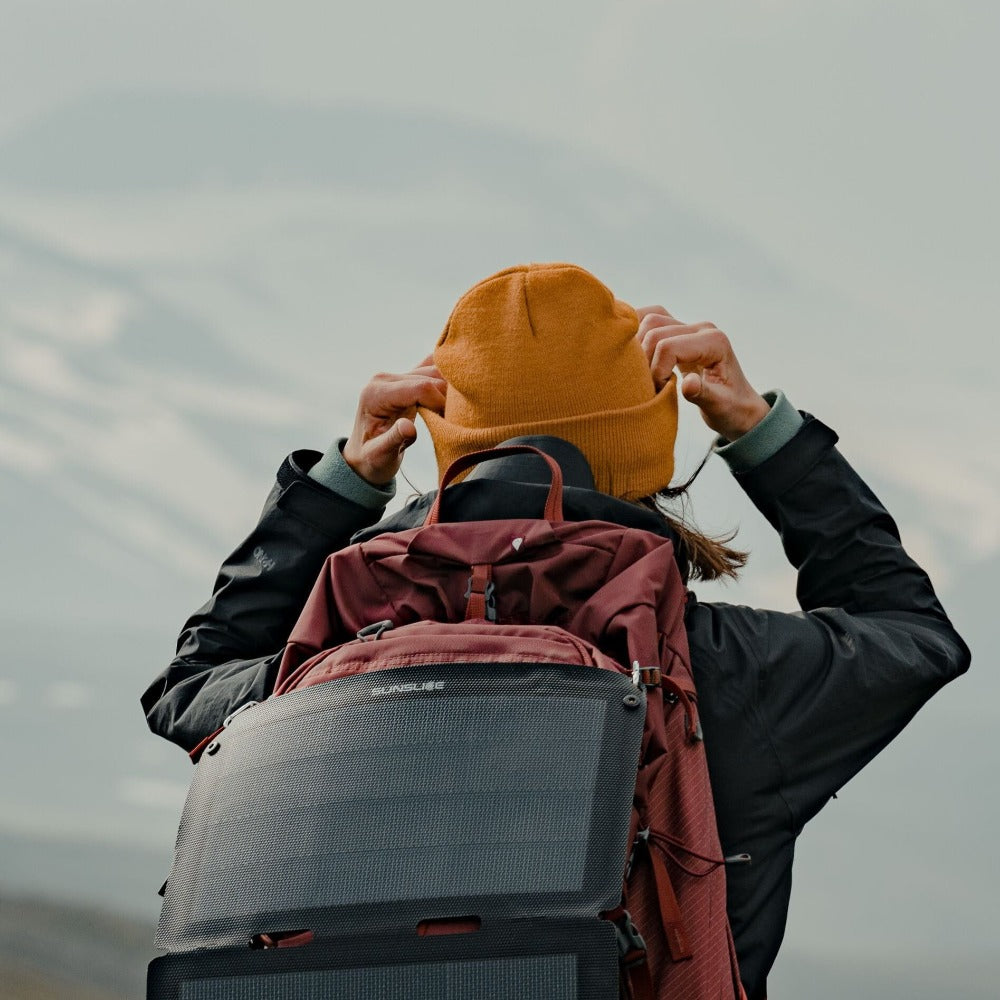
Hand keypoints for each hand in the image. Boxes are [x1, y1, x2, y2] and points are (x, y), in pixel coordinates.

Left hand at [342, 358, 446, 484]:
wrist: (361, 456)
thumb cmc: (370, 459)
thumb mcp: (378, 455)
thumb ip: (393, 440)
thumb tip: (409, 428)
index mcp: (375, 394)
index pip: (421, 388)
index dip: (440, 403)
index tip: (447, 423)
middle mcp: (384, 379)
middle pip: (431, 377)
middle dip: (446, 399)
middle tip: (450, 422)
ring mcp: (395, 376)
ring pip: (435, 372)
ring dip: (448, 392)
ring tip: (449, 414)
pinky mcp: (405, 379)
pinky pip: (431, 370)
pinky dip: (444, 380)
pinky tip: (451, 397)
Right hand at [636, 306, 769, 440]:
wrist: (739, 406)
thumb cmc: (731, 409)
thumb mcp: (720, 407)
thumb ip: (703, 394)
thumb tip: (687, 384)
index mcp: (714, 342)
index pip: (668, 347)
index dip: (655, 371)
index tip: (660, 391)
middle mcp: (701, 328)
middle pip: (654, 330)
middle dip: (644, 360)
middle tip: (650, 385)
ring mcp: (689, 327)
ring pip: (649, 320)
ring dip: (637, 346)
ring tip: (643, 372)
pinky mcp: (679, 331)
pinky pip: (650, 320)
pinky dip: (637, 332)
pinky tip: (633, 353)